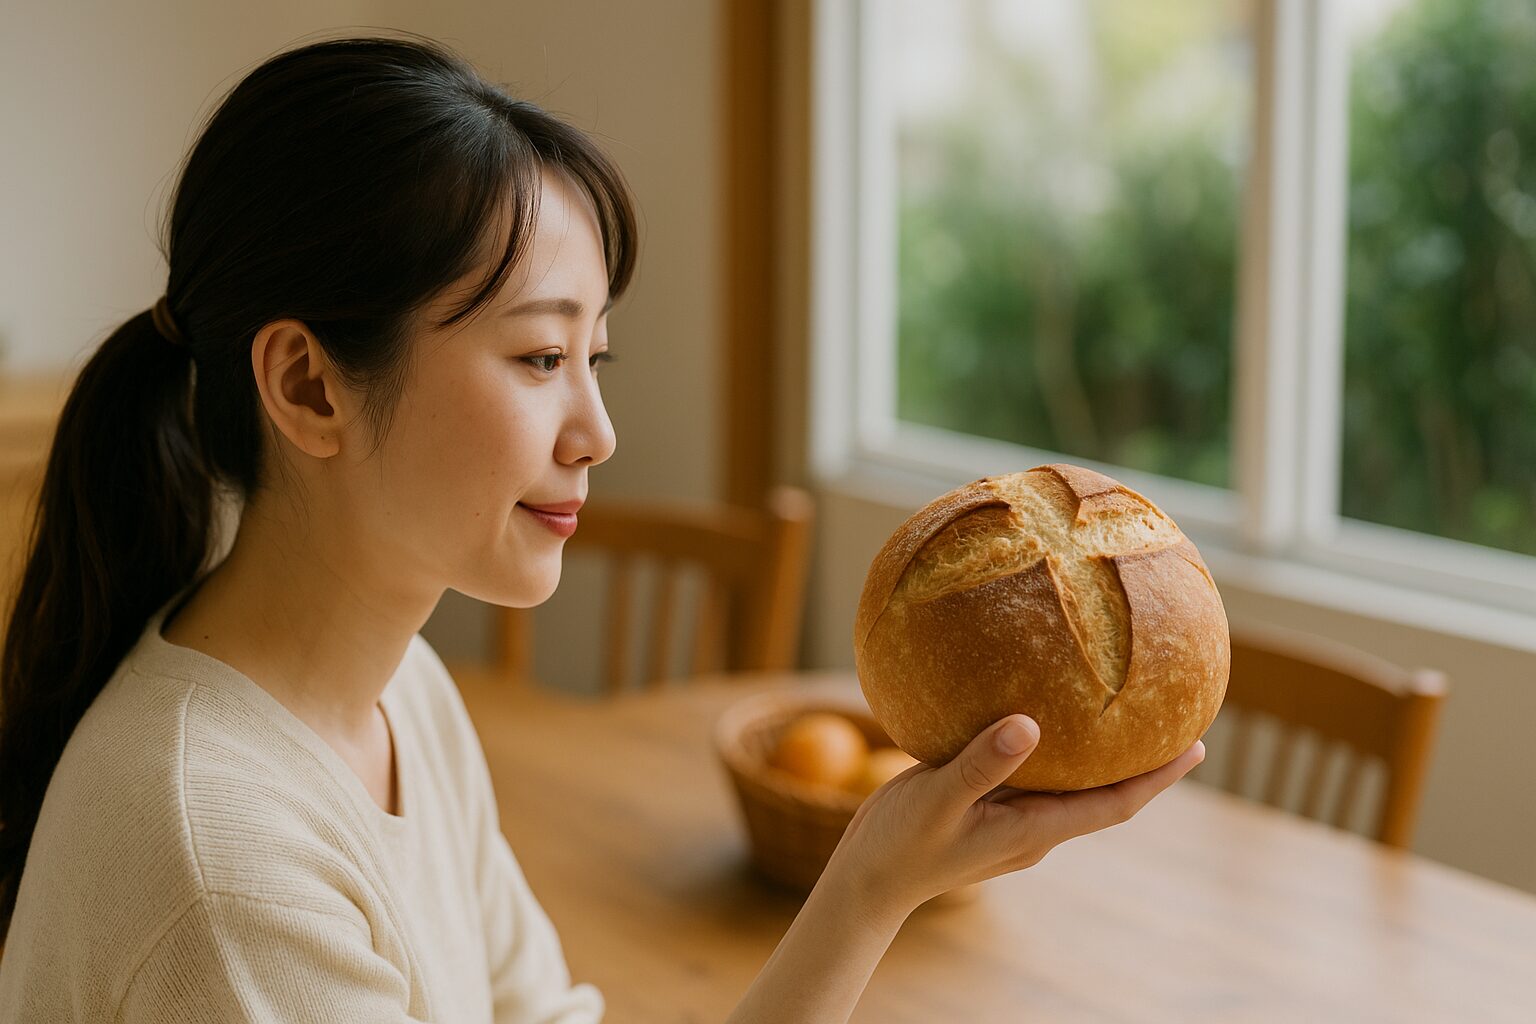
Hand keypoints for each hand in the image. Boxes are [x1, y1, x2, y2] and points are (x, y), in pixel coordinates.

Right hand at [822, 715, 1205, 915]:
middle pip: (1104, 793)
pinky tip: (1039, 712)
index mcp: (1034, 830)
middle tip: (1174, 715)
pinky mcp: (987, 805)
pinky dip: (1051, 745)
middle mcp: (1033, 827)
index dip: (1158, 778)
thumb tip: (1030, 724)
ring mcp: (1011, 819)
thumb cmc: (900, 846)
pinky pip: (1032, 772)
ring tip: (1119, 706)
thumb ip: (983, 764)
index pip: (1115, 805)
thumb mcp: (938, 800)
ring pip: (1069, 782)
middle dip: (1141, 760)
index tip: (1197, 746)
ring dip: (1098, 753)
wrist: (866, 880)